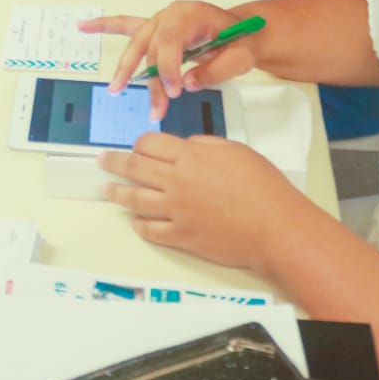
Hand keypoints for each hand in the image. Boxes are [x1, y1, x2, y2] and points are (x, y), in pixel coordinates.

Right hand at [79, 2, 255, 116]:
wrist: (244, 31)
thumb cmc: (242, 42)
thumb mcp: (240, 57)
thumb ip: (216, 70)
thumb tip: (188, 83)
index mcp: (192, 14)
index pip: (171, 41)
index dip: (168, 69)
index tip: (174, 93)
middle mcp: (171, 14)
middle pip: (151, 46)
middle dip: (149, 78)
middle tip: (155, 106)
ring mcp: (160, 19)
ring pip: (137, 43)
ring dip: (125, 67)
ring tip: (116, 88)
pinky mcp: (155, 29)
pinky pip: (126, 26)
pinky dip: (105, 26)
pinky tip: (83, 26)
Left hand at [99, 133, 306, 268]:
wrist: (275, 229)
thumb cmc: (264, 188)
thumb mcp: (236, 151)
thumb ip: (205, 144)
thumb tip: (187, 146)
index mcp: (190, 156)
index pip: (150, 144)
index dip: (141, 143)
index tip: (137, 146)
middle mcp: (176, 182)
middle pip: (134, 167)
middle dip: (114, 162)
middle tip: (102, 161)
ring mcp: (176, 210)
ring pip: (135, 199)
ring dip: (117, 193)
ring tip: (106, 189)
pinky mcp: (181, 236)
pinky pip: (150, 229)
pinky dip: (140, 224)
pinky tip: (135, 220)